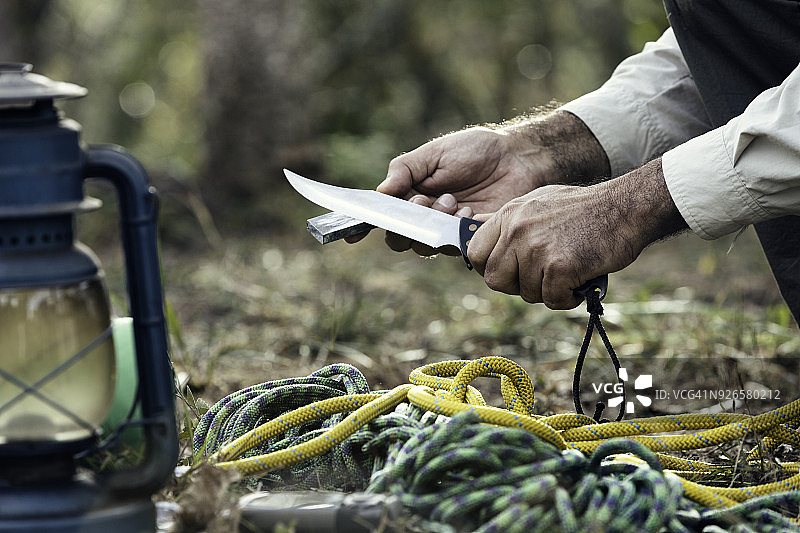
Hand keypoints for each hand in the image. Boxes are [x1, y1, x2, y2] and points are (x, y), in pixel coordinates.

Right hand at [346, 111, 610, 255]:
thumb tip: (381, 191)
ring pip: (424, 245)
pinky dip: (457, 226)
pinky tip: (469, 209)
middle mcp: (426, 218)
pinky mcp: (472, 241)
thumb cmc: (477, 151)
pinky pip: (454, 246)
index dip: (364, 226)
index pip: (383, 217)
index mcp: (411, 196)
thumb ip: (405, 169)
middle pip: (400, 238)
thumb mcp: (435, 152)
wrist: (519, 158)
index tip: (351, 235)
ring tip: (452, 200)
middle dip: (407, 220)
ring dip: (433, 221)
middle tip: (424, 200)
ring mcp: (448, 232)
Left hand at [467, 158, 686, 308]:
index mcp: (509, 214)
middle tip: (541, 279)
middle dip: (517, 286)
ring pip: (526, 293)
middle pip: (495, 280)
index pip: (475, 253)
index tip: (509, 272)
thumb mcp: (538, 201)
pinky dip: (568, 298)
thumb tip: (472, 226)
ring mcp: (537, 249)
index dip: (489, 268)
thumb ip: (507, 219)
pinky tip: (580, 282)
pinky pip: (552, 299)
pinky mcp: (560, 267)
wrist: (627, 207)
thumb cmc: (584, 208)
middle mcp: (517, 230)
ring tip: (569, 273)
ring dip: (548, 291)